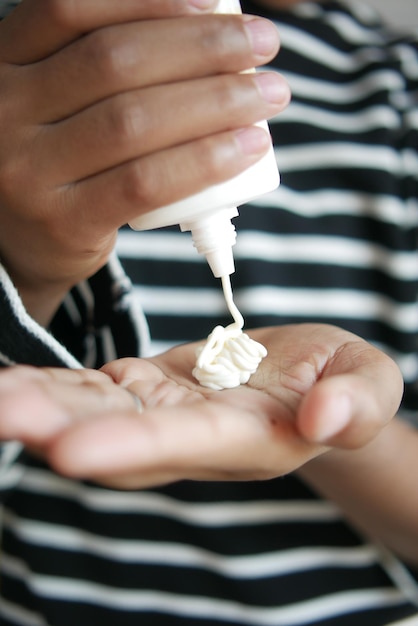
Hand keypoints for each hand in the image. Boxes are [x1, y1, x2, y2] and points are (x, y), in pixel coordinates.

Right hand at [0, 0, 288, 323]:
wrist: (18, 247)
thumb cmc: (56, 163)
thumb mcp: (55, 102)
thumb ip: (93, 68)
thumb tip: (204, 29)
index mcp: (4, 63)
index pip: (71, 9)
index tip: (215, 1)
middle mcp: (6, 111)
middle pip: (115, 63)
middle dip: (203, 46)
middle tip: (263, 44)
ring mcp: (29, 170)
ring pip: (135, 121)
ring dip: (217, 102)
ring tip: (269, 95)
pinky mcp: (64, 221)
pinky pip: (145, 182)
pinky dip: (205, 160)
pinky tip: (249, 146)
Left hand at [0, 324, 402, 488]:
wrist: (303, 379)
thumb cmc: (340, 378)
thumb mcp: (367, 381)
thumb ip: (358, 402)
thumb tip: (326, 419)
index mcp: (250, 436)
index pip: (189, 443)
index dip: (134, 446)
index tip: (71, 452)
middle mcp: (194, 434)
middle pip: (123, 434)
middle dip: (61, 427)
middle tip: (1, 413)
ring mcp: (164, 409)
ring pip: (97, 409)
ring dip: (43, 404)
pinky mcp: (146, 385)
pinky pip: (94, 386)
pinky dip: (54, 385)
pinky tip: (14, 381)